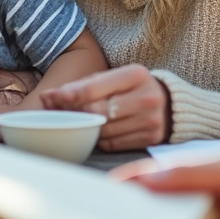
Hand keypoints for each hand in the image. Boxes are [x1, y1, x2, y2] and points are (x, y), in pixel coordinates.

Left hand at [39, 64, 169, 150]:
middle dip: (73, 112)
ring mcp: (150, 120)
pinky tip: (95, 131)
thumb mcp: (115, 77)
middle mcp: (146, 97)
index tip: (50, 97)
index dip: (69, 95)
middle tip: (56, 111)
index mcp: (136, 74)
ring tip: (73, 120)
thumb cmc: (132, 88)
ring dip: (83, 128)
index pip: (94, 88)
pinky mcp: (149, 138)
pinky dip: (98, 139)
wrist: (170, 104)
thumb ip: (84, 85)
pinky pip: (112, 144)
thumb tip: (48, 97)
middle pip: (97, 111)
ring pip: (103, 131)